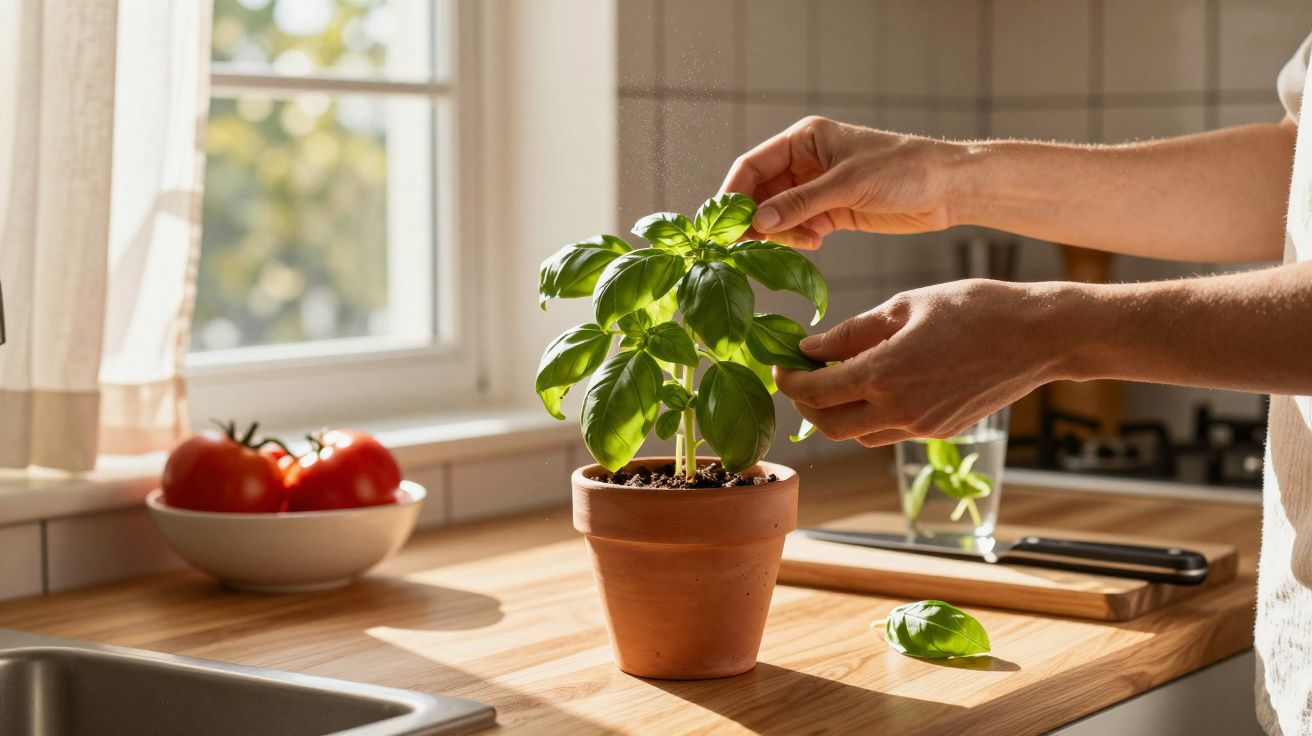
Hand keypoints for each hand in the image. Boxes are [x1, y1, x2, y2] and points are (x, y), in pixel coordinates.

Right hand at [719, 115, 964, 249]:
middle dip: (755, 219)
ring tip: (804, 242)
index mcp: (803, 139)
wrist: (947, 188)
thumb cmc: (903, 169)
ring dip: (781, 233)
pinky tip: (815, 243)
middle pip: (761, 193)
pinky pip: (800, 227)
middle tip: (748, 247)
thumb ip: (799, 204)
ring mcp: (817, 188)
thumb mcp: (847, 185)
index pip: (752, 165)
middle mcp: (805, 161)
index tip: (723, 225)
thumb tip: (756, 222)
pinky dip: (799, 239)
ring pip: (778, 215)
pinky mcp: (832, 212)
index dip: (734, 194)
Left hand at [775, 280, 1070, 446]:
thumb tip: (810, 347)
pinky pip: (888, 433)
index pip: (816, 391)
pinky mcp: (940, 432)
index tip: (780, 365)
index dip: (790, 381)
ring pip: (857, 436)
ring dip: (835, 415)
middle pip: (829, 425)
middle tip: (797, 379)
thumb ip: (852, 331)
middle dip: (805, 404)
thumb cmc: (974, 308)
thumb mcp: (905, 305)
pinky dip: (867, 417)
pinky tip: (870, 388)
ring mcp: (921, 427)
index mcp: (885, 374)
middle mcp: (899, 410)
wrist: (1039, 337)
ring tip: (831, 383)